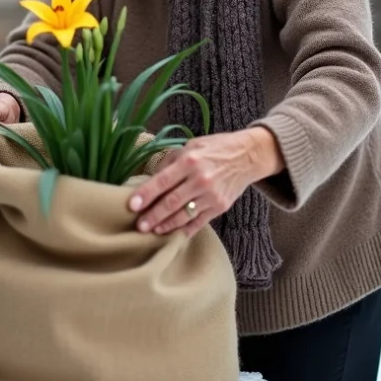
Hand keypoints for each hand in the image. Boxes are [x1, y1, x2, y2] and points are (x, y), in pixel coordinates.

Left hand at [128, 128, 283, 236]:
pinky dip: (184, 230)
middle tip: (138, 226)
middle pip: (171, 202)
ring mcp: (211, 195)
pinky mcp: (220, 207)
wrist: (248, 156)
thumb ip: (171, 162)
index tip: (132, 206)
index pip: (162, 181)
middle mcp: (200, 179)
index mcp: (190, 161)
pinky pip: (198, 222)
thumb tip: (151, 179)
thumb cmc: (215, 148)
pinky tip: (172, 234)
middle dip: (153, 215)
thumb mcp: (191, 146)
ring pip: (183, 215)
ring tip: (152, 230)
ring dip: (165, 225)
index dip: (146, 194)